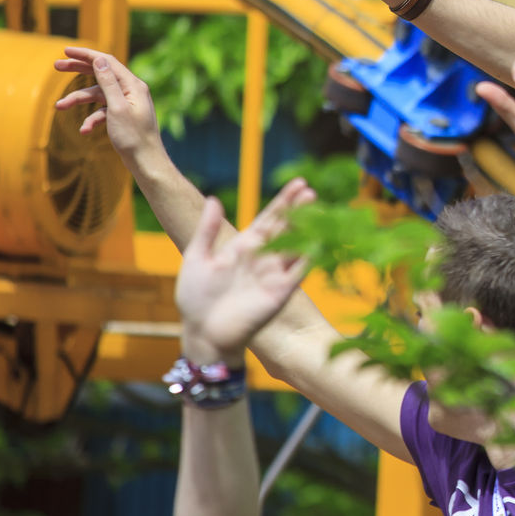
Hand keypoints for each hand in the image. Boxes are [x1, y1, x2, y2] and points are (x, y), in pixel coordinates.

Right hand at [54, 47, 163, 163]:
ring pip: (97, 95)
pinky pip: (101, 112)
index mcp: (133, 85)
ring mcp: (126, 103)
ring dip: (78, 100)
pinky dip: (91, 119)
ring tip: (59, 106)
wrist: (145, 162)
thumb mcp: (117, 107)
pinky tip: (85, 131)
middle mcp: (130, 91)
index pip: (107, 61)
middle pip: (100, 74)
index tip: (65, 50)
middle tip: (56, 65)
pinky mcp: (121, 116)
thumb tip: (100, 60)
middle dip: (78, 70)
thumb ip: (108, 83)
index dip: (86, 54)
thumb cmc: (134, 136)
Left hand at [175, 180, 315, 363]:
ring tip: (319, 210)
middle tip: (311, 191)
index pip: (270, 218)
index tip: (299, 183)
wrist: (202, 332)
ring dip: (308, 229)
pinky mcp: (280, 292)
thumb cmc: (195, 298)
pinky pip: (299, 272)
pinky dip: (310, 258)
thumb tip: (215, 200)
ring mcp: (274, 274)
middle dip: (299, 210)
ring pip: (297, 246)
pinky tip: (319, 242)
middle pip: (287, 228)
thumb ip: (207, 230)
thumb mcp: (196, 258)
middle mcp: (264, 257)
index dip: (284, 201)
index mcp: (244, 246)